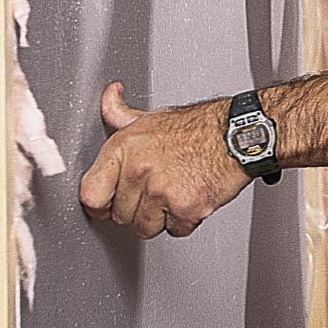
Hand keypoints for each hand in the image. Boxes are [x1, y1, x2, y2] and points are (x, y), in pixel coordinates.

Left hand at [77, 81, 247, 237]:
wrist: (237, 135)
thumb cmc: (198, 127)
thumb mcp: (151, 117)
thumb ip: (120, 113)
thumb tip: (109, 96)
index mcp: (124, 148)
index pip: (91, 195)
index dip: (100, 204)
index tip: (107, 205)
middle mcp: (138, 171)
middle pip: (120, 216)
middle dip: (136, 209)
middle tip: (153, 193)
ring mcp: (161, 192)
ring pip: (145, 227)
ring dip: (159, 218)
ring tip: (172, 195)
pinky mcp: (185, 209)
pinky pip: (175, 231)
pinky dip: (184, 221)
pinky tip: (190, 199)